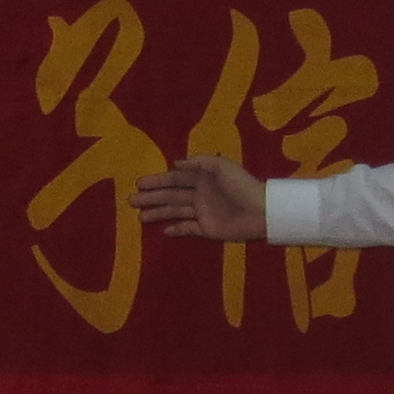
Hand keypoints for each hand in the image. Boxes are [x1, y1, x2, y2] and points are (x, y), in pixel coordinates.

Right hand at [135, 154, 267, 241]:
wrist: (262, 211)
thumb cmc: (242, 186)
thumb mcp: (221, 166)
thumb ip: (199, 162)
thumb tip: (175, 163)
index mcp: (202, 178)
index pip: (175, 178)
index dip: (157, 181)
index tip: (139, 183)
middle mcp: (199, 194)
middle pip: (170, 195)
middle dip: (151, 197)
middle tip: (131, 200)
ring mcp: (202, 212)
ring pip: (175, 211)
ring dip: (157, 213)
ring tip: (139, 216)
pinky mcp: (207, 229)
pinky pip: (187, 228)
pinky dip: (176, 229)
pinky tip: (163, 230)